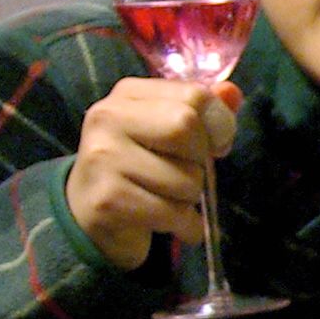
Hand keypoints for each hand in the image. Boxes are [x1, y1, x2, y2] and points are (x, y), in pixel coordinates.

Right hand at [66, 78, 241, 270]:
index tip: (212, 145)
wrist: (88, 214)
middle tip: (184, 174)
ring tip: (168, 199)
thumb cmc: (139, 168)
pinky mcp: (106, 199)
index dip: (218, 124)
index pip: (194, 95)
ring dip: (190, 198)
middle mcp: (108, 117)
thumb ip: (201, 112)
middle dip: (200, 161)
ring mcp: (103, 158)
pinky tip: (170, 224)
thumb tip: (231, 93)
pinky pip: (171, 212)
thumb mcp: (168, 132)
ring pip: (185, 178)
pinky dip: (184, 225)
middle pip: (186, 128)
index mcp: (127, 94)